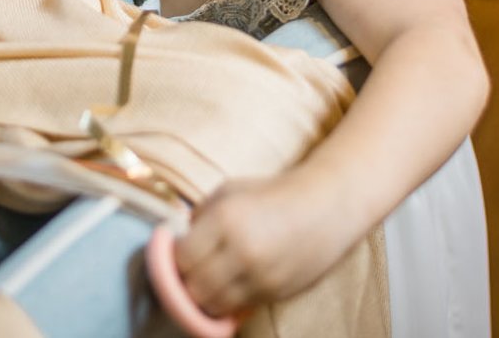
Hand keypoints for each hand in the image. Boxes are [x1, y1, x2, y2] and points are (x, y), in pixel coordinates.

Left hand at [173, 172, 360, 317]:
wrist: (325, 208)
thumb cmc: (272, 194)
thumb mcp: (230, 191)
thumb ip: (199, 217)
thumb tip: (174, 243)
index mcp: (227, 218)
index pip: (181, 257)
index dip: (173, 258)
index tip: (176, 252)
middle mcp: (243, 250)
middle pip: (194, 287)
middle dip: (185, 281)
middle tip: (189, 270)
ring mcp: (261, 276)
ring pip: (213, 305)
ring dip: (204, 296)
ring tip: (207, 279)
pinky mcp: (274, 293)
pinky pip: (237, 308)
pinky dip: (227, 300)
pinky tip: (229, 283)